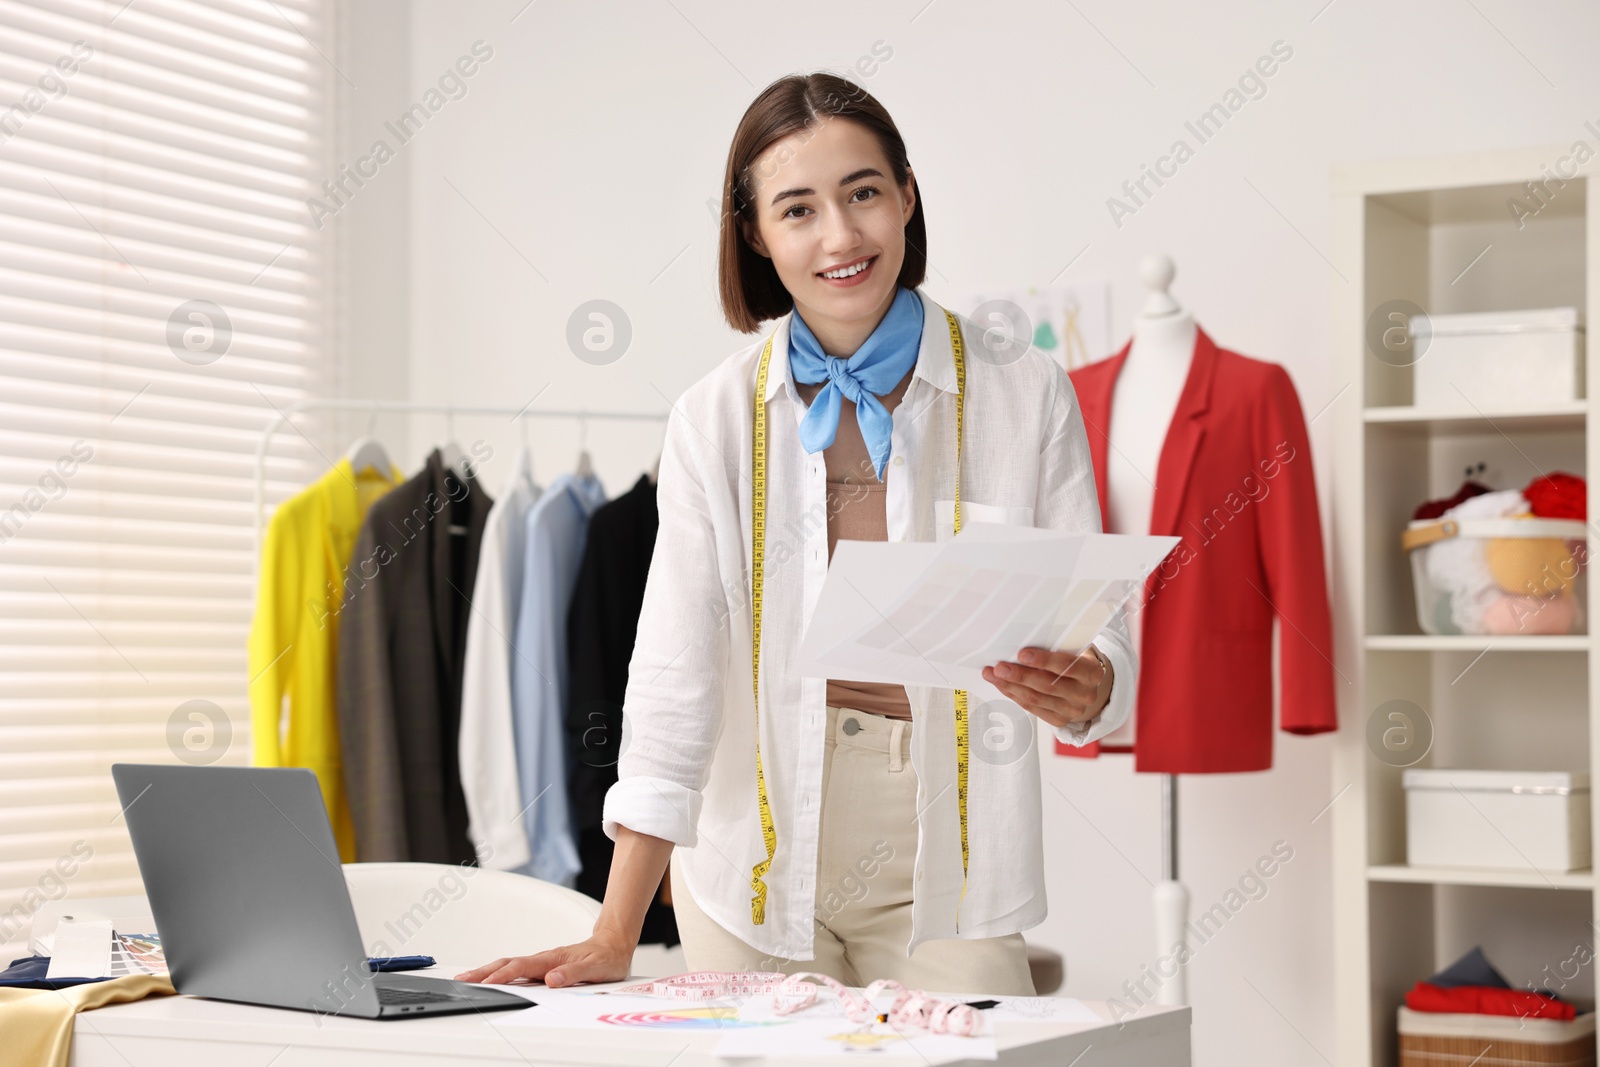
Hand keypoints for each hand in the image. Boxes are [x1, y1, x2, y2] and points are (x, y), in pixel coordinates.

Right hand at [454, 930, 633, 987]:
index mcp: (554, 959)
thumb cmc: (607, 957)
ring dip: (488, 971)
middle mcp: (545, 959)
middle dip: (485, 971)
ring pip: (510, 964)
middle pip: (509, 963)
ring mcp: (543, 961)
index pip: (523, 967)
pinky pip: (517, 968)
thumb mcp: (597, 968)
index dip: (504, 975)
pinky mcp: (544, 966)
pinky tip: (492, 978)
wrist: (614, 943)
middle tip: (463, 979)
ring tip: (468, 978)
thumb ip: (574, 973)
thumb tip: (552, 979)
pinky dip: (500, 972)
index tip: (487, 982)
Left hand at [981, 645, 1110, 729]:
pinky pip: (1031, 708)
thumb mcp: (1074, 649)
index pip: (1068, 666)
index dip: (1044, 660)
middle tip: (999, 667)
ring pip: (1036, 699)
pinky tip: (1001, 684)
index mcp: (1091, 672)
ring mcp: (1072, 710)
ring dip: (1010, 686)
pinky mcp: (1059, 720)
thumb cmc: (1074, 659)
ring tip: (992, 674)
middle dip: (1020, 675)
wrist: (1085, 684)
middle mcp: (1084, 694)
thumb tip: (1022, 638)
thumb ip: (1057, 646)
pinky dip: (1013, 695)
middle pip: (1048, 685)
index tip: (1022, 653)